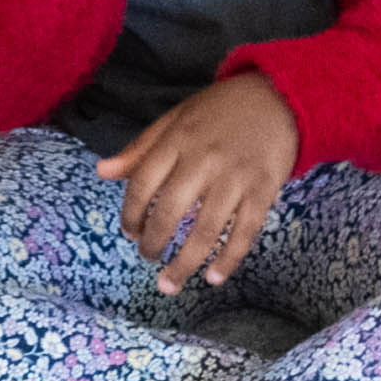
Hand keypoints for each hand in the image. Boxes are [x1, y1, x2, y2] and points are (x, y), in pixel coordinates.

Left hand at [100, 70, 302, 293]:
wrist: (279, 97)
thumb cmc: (221, 111)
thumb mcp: (176, 118)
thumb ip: (141, 148)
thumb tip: (102, 172)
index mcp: (178, 140)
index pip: (142, 183)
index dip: (130, 214)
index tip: (130, 233)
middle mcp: (204, 159)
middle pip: (169, 211)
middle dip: (153, 243)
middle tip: (148, 258)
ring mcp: (236, 177)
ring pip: (205, 230)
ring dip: (184, 263)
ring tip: (169, 283)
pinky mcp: (263, 190)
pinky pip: (243, 233)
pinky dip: (228, 259)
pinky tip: (213, 278)